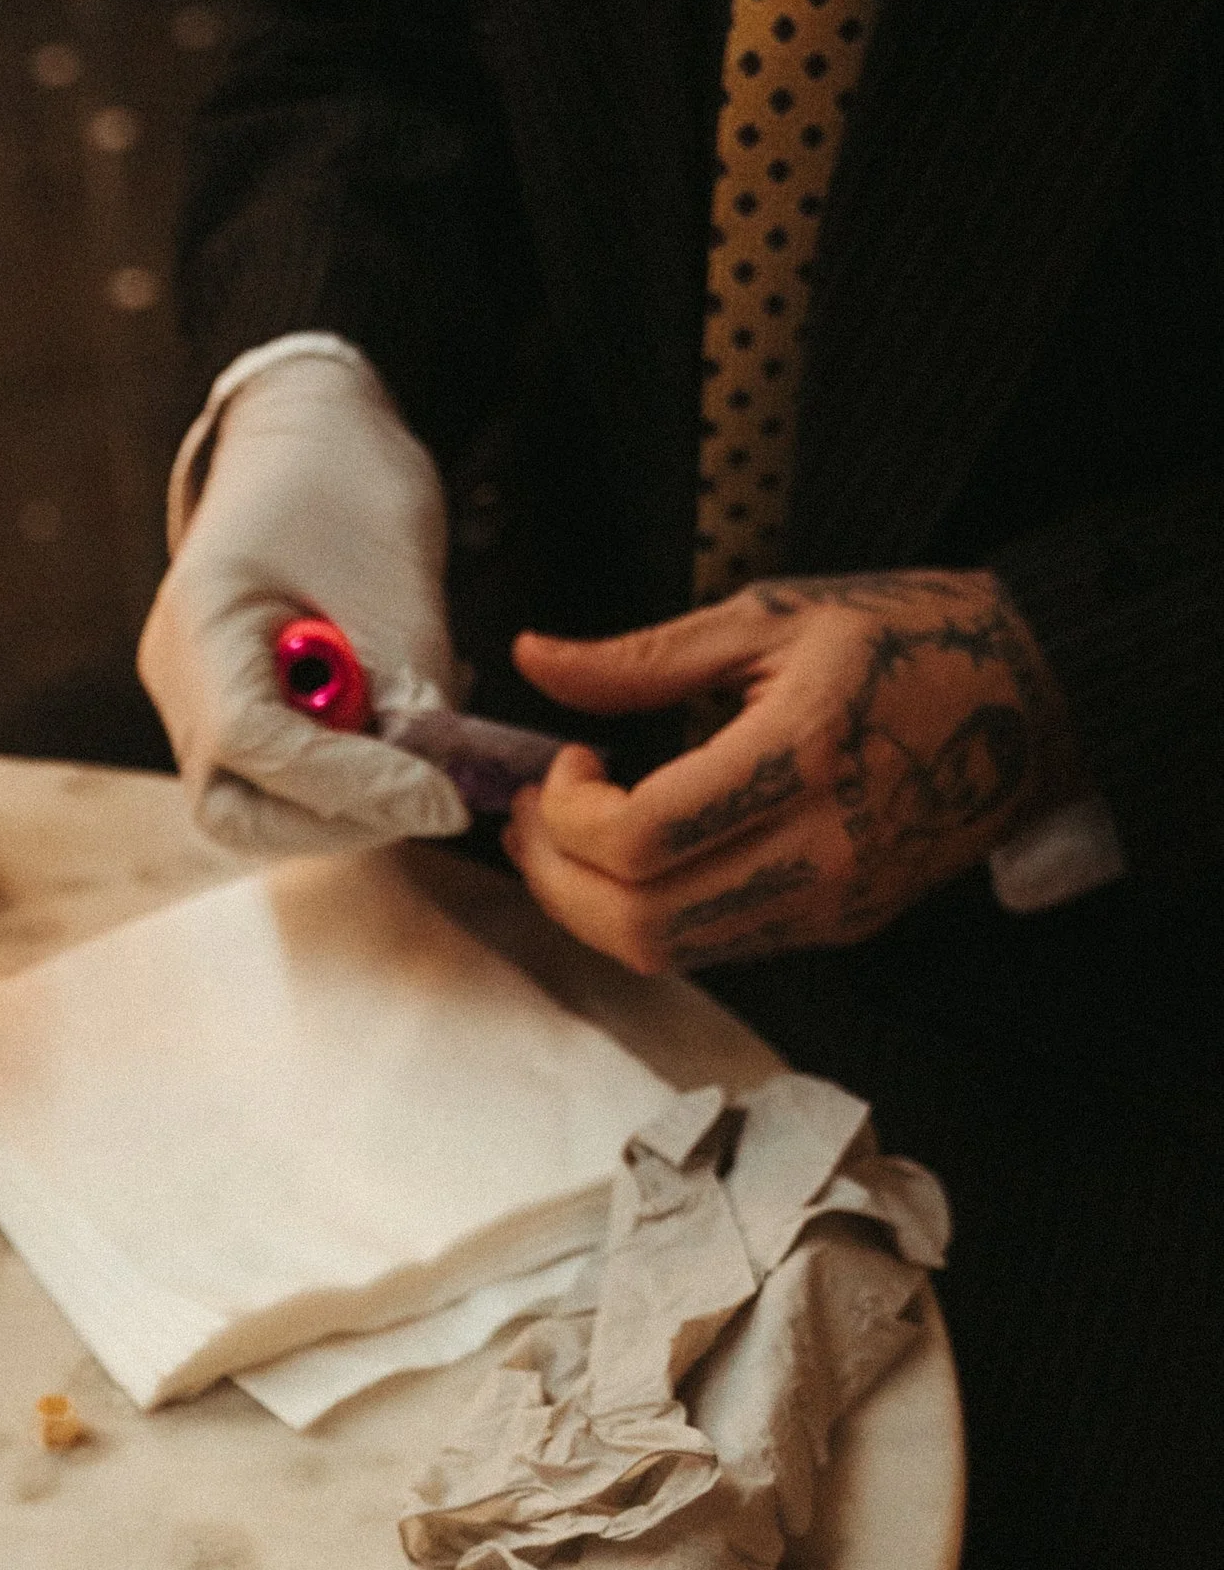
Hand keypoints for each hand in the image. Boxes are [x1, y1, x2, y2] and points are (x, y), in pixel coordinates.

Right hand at [136, 349, 469, 858]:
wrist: (306, 431)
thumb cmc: (346, 481)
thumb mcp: (398, 580)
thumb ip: (410, 690)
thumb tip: (434, 788)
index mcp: (203, 622)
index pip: (256, 743)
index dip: (353, 784)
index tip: (440, 796)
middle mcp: (180, 676)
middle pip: (236, 808)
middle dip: (338, 818)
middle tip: (427, 795)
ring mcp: (193, 699)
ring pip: (256, 805)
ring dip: (345, 803)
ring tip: (416, 747)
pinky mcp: (225, 707)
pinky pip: (277, 775)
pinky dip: (343, 774)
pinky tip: (395, 725)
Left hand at [504, 567, 1081, 971]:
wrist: (1032, 698)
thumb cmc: (907, 640)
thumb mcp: (772, 617)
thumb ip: (644, 656)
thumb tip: (538, 660)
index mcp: (800, 753)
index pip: (640, 836)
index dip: (568, 815)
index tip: (563, 762)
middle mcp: (818, 847)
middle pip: (639, 921)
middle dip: (556, 878)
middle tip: (535, 818)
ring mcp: (832, 900)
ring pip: (670, 952)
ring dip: (592, 907)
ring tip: (570, 840)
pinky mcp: (840, 926)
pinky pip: (716, 947)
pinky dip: (651, 915)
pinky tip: (640, 860)